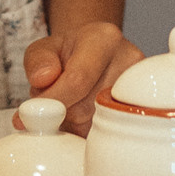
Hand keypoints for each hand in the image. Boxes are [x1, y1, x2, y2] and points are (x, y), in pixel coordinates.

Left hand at [22, 21, 138, 133]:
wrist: (95, 58)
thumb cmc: (68, 54)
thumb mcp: (44, 49)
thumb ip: (37, 61)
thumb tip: (42, 79)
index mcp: (105, 39)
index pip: (78, 79)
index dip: (52, 100)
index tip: (34, 114)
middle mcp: (129, 62)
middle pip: (86, 107)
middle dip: (62, 112)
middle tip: (54, 102)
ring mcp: (139, 90)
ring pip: (97, 126)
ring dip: (75, 124)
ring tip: (72, 104)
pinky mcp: (140, 113)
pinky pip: (108, 136)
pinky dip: (88, 133)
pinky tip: (85, 117)